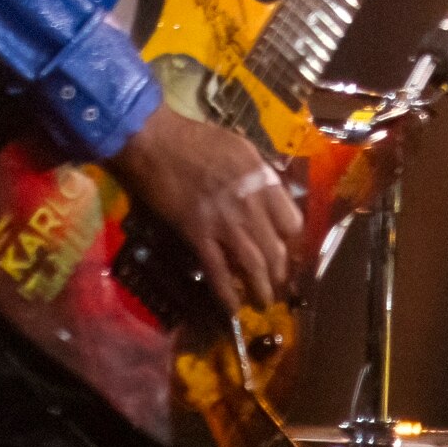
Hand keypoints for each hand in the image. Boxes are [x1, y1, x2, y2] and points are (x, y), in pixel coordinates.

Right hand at [109, 107, 299, 313]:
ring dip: (261, 288)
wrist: (156, 142)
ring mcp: (224, 223)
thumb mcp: (242, 148)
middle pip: (275, 249)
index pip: (292, 221)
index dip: (291, 240)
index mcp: (263, 181)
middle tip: (280, 284)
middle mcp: (250, 206)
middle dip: (280, 272)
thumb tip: (272, 192)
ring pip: (252, 264)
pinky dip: (226, 292)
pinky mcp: (197, 235)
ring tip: (264, 301)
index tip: (287, 248)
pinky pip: (217, 271)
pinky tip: (233, 307)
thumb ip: (260, 174)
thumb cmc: (197, 139)